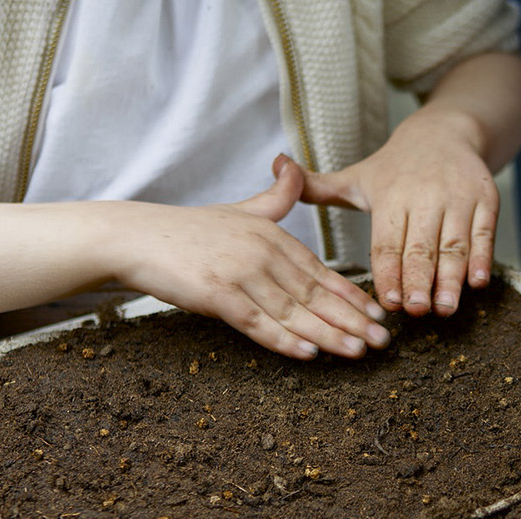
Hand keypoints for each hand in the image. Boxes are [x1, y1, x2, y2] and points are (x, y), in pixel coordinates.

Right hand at [110, 156, 391, 359]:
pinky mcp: (217, 293)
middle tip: (382, 343)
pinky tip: (308, 353)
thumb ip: (275, 195)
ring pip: (293, 311)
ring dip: (328, 335)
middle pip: (315, 294)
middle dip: (352, 321)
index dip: (352, 296)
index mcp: (273, 235)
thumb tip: (292, 163)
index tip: (377, 316)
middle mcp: (263, 252)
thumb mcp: (241, 208)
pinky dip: (284, 339)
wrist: (138, 236)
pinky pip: (257, 322)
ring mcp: (241, 272)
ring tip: (357, 352)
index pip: (322, 271)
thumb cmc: (190, 229)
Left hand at [290, 111, 498, 317]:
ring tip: (445, 308)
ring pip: (454, 244)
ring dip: (451, 278)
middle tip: (415, 312)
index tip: (388, 302)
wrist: (446, 132)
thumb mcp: (358, 176)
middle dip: (418, 281)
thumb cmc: (397, 167)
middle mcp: (425, 196)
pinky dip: (483, 258)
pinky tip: (478, 283)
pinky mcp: (487, 199)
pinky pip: (485, 233)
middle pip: (421, 247)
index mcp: (391, 195)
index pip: (387, 242)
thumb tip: (275, 164)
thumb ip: (318, 186)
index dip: (388, 273)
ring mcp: (458, 197)